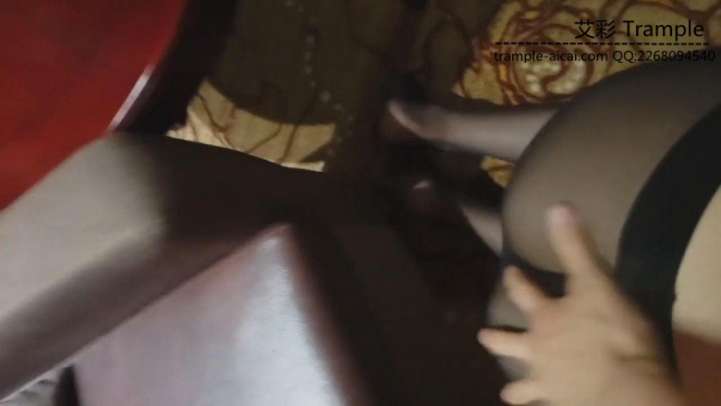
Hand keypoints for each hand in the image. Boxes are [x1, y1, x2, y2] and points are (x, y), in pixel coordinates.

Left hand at [479, 204, 684, 405]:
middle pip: (509, 342)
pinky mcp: (558, 404)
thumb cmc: (613, 334)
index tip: (508, 273)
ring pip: (521, 385)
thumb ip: (576, 248)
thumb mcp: (597, 284)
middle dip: (496, 338)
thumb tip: (556, 206)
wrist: (624, 390)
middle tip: (481, 336)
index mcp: (547, 318)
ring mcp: (546, 381)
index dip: (515, 281)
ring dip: (514, 387)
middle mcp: (538, 350)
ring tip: (507, 391)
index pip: (524, 293)